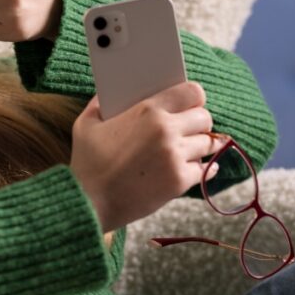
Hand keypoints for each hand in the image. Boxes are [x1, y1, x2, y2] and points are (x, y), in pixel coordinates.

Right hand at [69, 81, 224, 233]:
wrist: (89, 203)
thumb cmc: (86, 163)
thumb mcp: (86, 124)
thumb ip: (100, 103)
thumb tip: (109, 92)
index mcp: (148, 110)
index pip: (192, 92)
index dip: (194, 97)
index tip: (190, 104)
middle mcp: (167, 130)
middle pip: (205, 117)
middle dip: (200, 122)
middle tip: (192, 128)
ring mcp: (175, 156)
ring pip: (208, 144)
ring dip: (202, 145)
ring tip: (195, 148)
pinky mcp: (179, 181)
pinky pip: (205, 170)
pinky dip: (203, 169)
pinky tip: (196, 167)